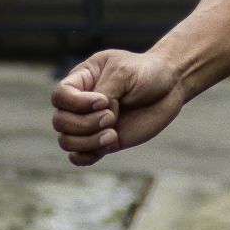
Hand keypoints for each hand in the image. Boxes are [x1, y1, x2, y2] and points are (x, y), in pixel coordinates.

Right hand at [50, 49, 185, 165]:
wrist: (169, 87)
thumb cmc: (146, 72)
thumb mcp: (123, 72)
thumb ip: (104, 91)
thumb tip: (93, 114)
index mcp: (81, 80)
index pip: (59, 96)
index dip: (75, 103)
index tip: (103, 101)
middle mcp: (80, 104)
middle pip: (60, 122)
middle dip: (85, 123)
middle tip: (111, 116)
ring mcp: (90, 124)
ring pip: (67, 141)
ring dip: (88, 141)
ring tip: (112, 133)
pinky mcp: (102, 141)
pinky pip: (79, 157)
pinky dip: (87, 156)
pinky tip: (108, 144)